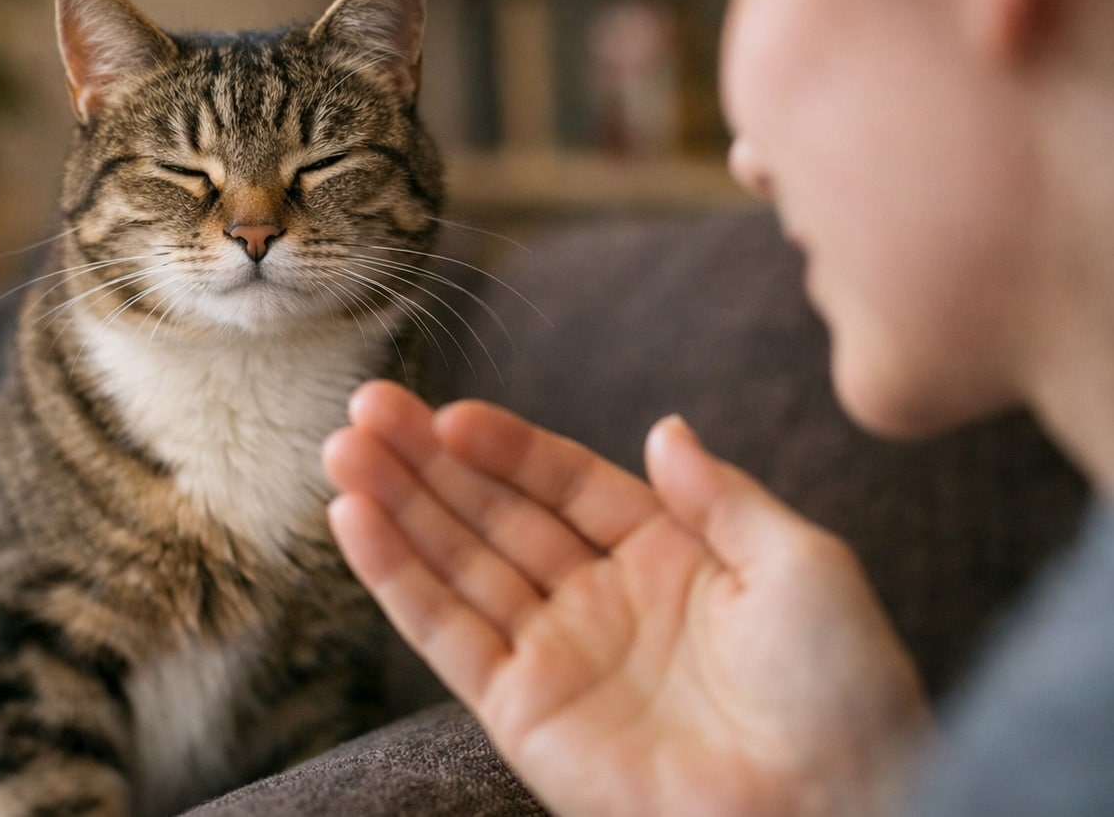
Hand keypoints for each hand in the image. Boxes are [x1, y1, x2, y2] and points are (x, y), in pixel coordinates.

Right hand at [324, 381, 931, 816]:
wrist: (833, 804)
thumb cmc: (840, 692)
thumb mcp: (800, 564)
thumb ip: (720, 495)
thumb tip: (663, 428)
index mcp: (668, 556)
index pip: (565, 483)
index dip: (506, 446)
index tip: (451, 412)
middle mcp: (601, 600)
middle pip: (495, 514)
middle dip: (429, 462)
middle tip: (366, 407)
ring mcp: (558, 655)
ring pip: (457, 564)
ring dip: (397, 506)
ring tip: (342, 448)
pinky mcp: (523, 713)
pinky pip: (445, 632)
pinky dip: (396, 578)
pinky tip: (353, 519)